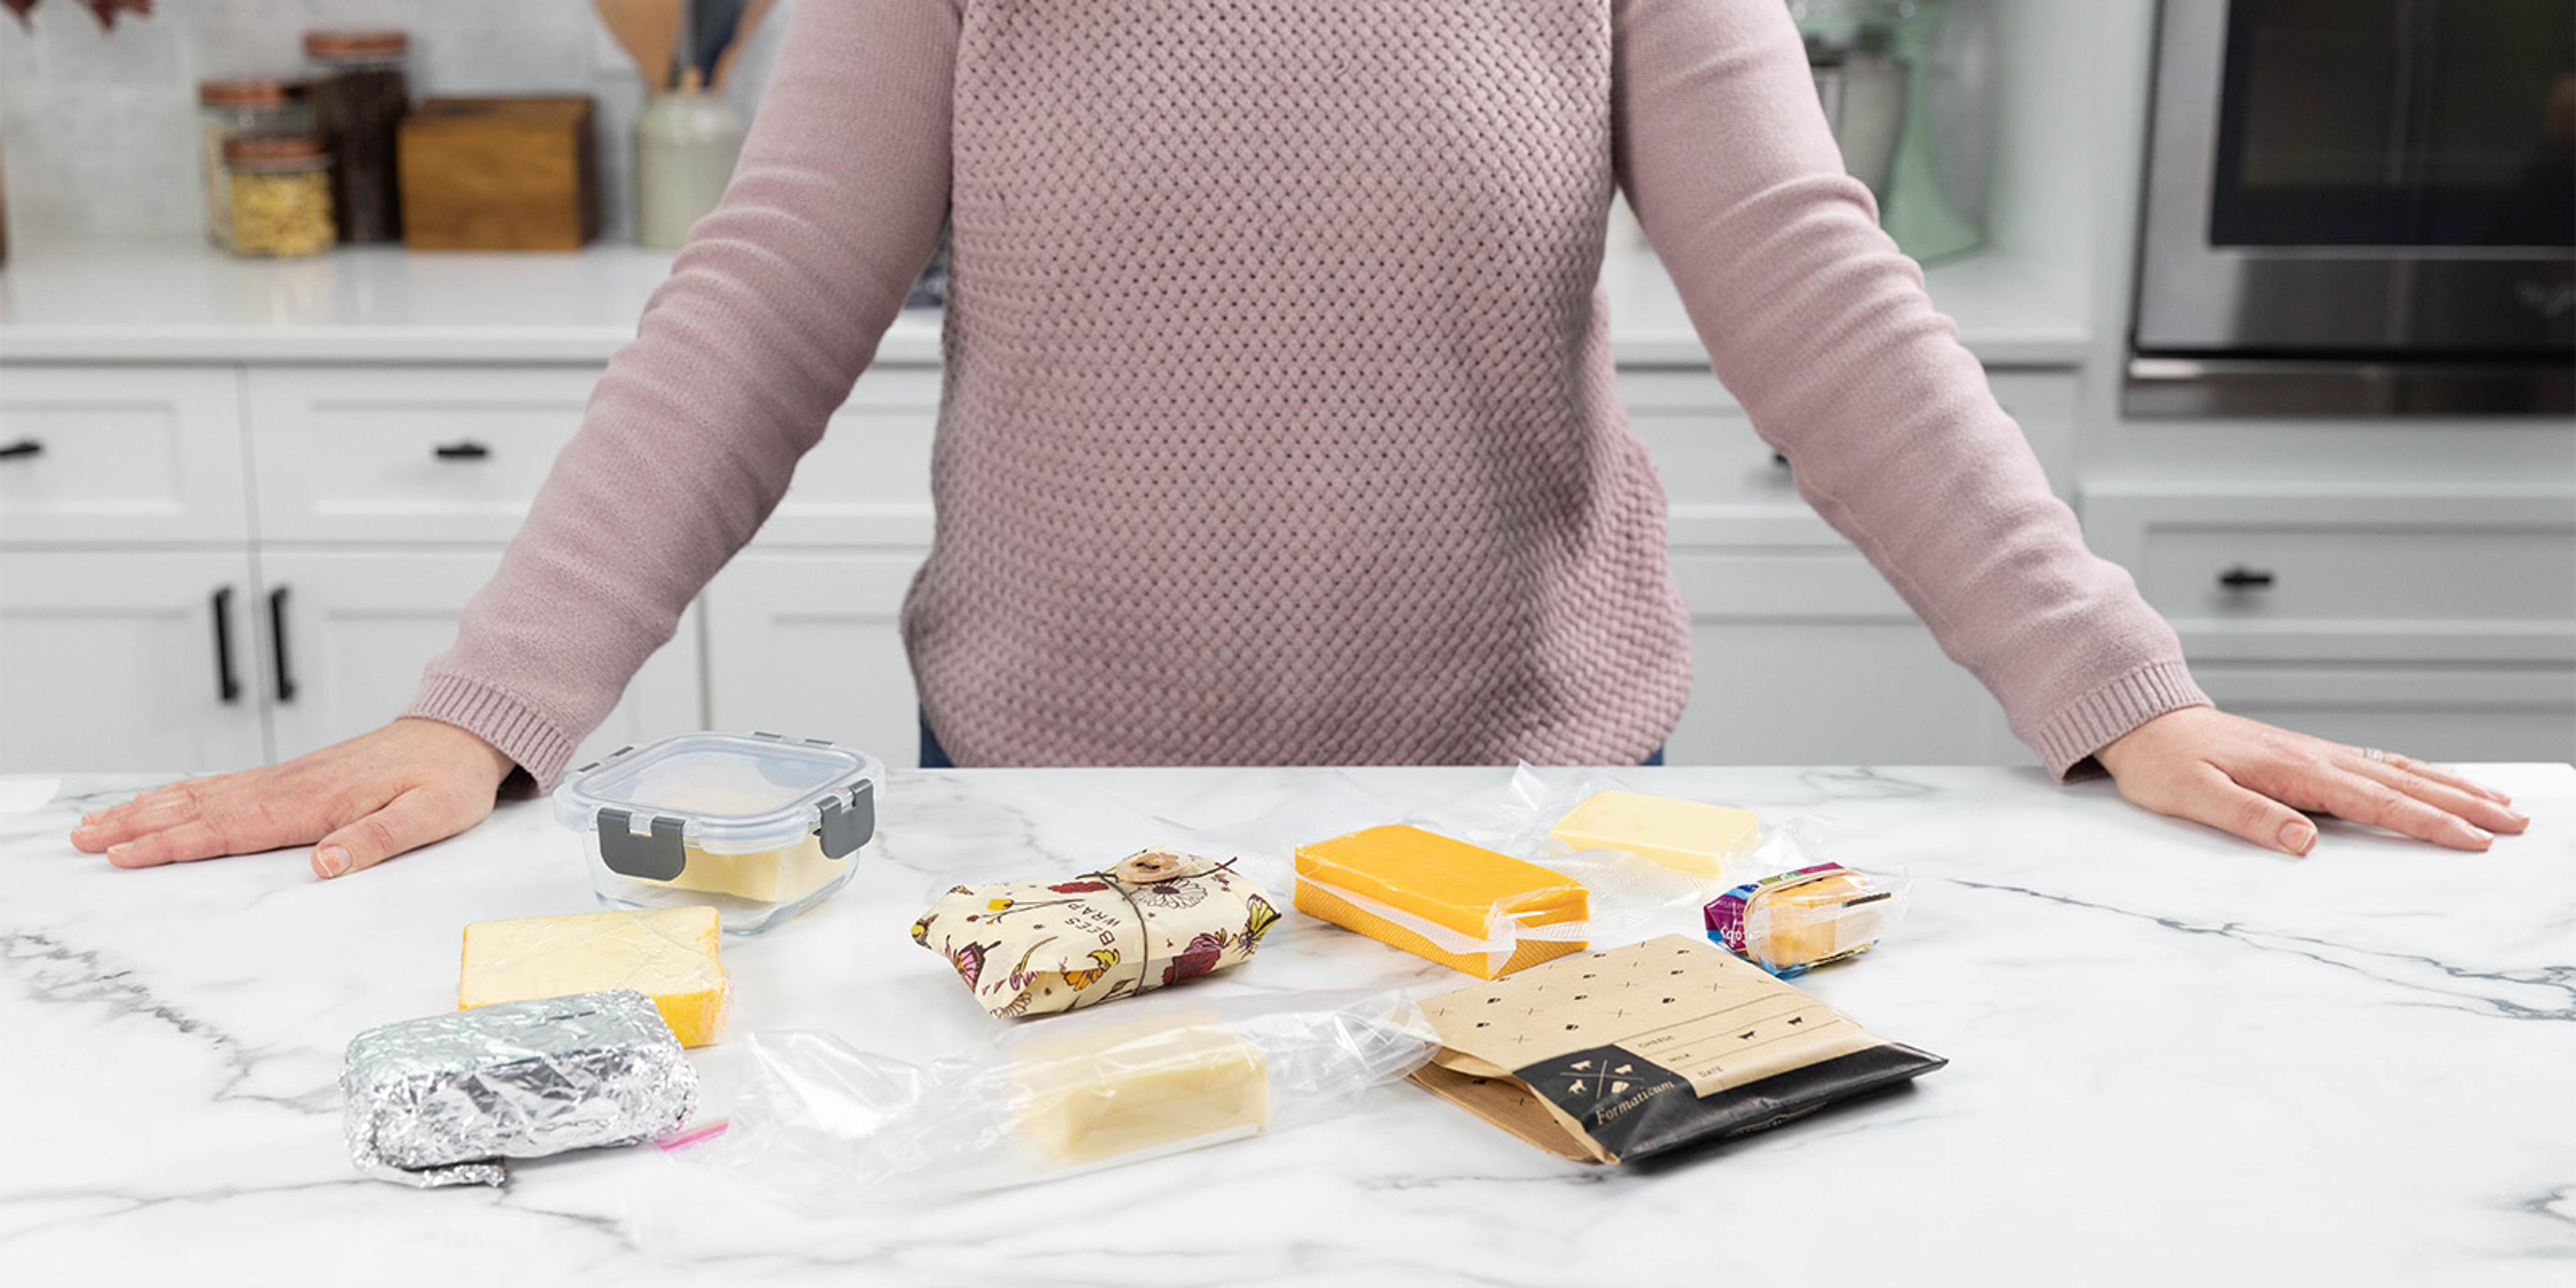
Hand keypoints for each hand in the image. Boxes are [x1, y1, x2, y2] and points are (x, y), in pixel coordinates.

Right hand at [68, 718, 515, 878]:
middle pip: (201, 810)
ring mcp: (290, 778)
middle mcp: (294, 786)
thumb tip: (325, 863)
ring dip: (148, 809)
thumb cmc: (450, 779)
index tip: (126, 854)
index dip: (175, 843)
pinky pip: (226, 786)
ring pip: (204, 795)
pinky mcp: (295, 776)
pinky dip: (182, 795)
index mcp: (318, 802)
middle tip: (84, 840)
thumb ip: (378, 840)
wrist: (464, 733)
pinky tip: (156, 803)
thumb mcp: (432, 816)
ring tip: (96, 823)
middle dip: (139, 827)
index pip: (232, 828)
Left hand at [2096, 707, 2525, 854]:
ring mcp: (2315, 753)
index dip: (2428, 823)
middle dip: (2463, 804)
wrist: (2142, 721)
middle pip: (2404, 783)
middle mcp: (2315, 757)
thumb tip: (2303, 840)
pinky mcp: (2307, 755)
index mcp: (2295, 771)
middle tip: (2516, 823)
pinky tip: (2437, 783)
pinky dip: (2417, 774)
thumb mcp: (2192, 796)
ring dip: (2451, 787)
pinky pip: (2376, 765)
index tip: (2475, 841)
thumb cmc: (2163, 763)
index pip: (2376, 801)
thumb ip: (2248, 817)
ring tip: (2499, 802)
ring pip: (2398, 770)